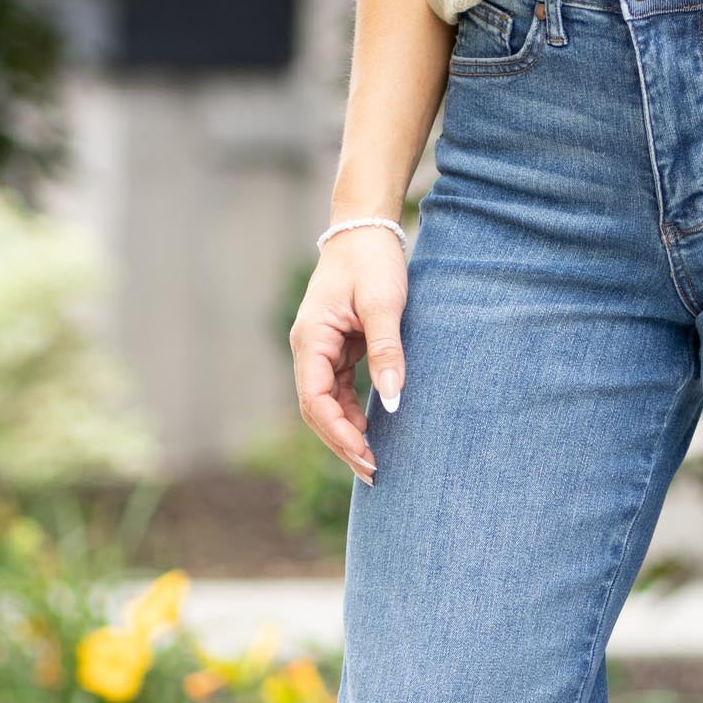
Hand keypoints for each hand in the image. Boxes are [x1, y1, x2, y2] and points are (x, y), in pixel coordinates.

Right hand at [289, 222, 408, 486]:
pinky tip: (372, 430)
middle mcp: (309, 349)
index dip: (338, 433)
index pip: (315, 401)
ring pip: (327, 405)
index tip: (365, 455)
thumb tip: (393, 401)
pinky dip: (353, 414)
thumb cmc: (373, 261)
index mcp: (311, 340)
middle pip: (317, 411)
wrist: (365, 229)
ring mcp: (321, 351)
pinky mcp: (337, 351)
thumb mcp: (384, 304)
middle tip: (374, 473)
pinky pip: (339, 392)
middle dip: (342, 443)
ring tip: (374, 462)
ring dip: (347, 433)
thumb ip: (387, 351)